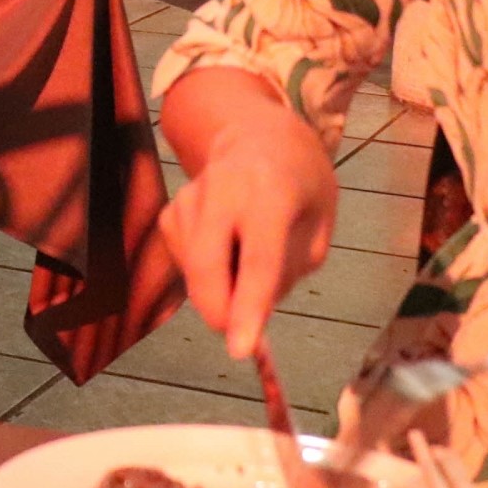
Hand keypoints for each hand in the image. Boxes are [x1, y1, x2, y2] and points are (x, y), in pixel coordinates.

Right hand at [160, 94, 338, 356]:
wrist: (257, 136)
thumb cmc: (300, 184)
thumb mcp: (318, 227)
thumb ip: (288, 271)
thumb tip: (248, 316)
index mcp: (272, 190)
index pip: (258, 260)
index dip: (249, 308)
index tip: (241, 350)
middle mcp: (222, 189)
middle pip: (207, 265)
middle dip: (220, 312)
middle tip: (241, 335)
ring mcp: (187, 199)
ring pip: (195, 271)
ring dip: (221, 288)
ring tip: (248, 260)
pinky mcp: (169, 214)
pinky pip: (186, 265)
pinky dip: (208, 274)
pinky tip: (227, 251)